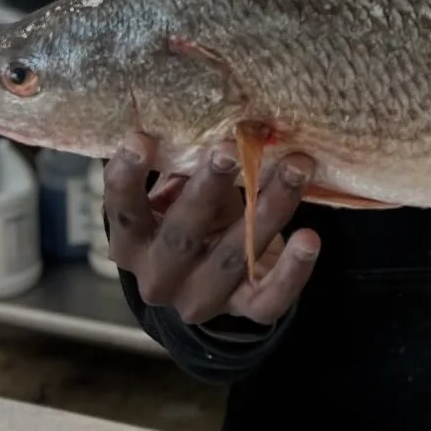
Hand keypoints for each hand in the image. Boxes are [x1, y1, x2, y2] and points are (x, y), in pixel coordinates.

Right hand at [104, 133, 320, 327]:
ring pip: (233, 258)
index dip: (128, 178)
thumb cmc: (190, 215)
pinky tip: (308, 238)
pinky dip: (292, 271)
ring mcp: (200, 299)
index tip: (140, 140)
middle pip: (182, 236)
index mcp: (133, 244)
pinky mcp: (242, 310)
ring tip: (296, 168)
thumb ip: (185, 166)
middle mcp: (160, 278)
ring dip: (269, 209)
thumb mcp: (177, 193)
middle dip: (208, 188)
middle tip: (232, 148)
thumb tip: (215, 120)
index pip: (122, 213)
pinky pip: (267, 300)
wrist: (208, 279)